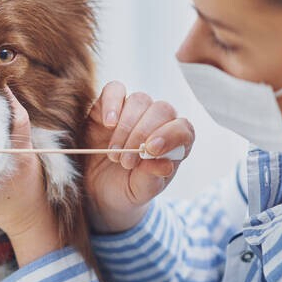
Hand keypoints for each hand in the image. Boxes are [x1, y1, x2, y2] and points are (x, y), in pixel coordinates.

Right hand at [84, 81, 193, 233]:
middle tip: (125, 162)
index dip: (169, 135)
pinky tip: (107, 123)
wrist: (98, 189)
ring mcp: (134, 111)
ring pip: (140, 100)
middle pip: (161, 110)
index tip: (150, 150)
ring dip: (126, 128)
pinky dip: (111, 103)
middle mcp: (158, 123)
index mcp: (175, 144)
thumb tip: (164, 164)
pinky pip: (115, 90)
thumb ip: (152, 179)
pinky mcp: (109, 105)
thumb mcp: (141, 192)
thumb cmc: (126, 190)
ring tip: (114, 155)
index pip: (183, 129)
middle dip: (142, 135)